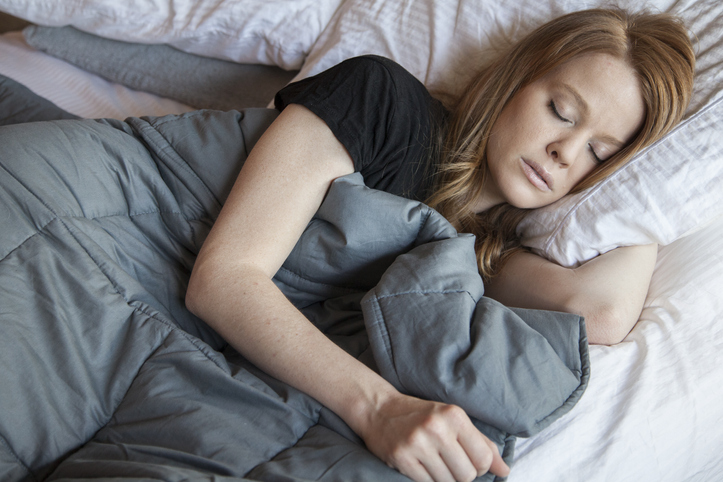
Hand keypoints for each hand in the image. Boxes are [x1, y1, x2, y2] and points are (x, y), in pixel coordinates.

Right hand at [360, 393, 509, 481]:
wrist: (379, 409)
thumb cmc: (421, 415)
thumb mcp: (453, 420)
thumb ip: (481, 444)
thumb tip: (505, 469)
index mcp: (454, 416)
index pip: (483, 458)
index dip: (479, 467)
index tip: (468, 462)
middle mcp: (437, 428)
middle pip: (467, 475)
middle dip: (461, 475)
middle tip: (449, 463)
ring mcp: (417, 443)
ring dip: (444, 479)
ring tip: (434, 463)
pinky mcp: (402, 458)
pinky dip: (427, 479)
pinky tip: (421, 465)